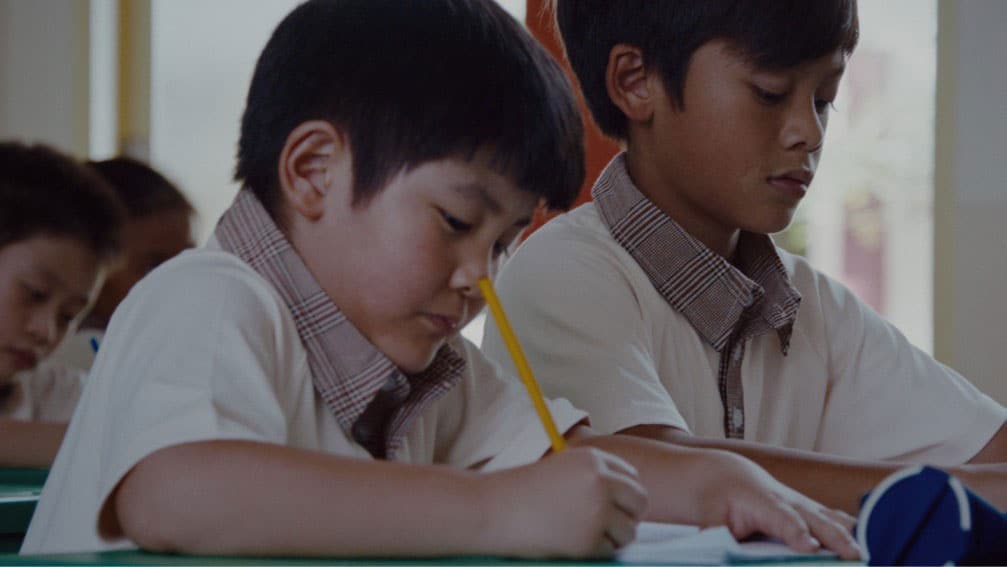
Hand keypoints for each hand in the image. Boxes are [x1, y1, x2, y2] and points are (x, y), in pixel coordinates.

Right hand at [482, 447, 648, 557]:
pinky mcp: (589, 540)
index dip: (624, 493)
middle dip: (628, 515)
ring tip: (585, 533)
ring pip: (630, 530)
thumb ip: (593, 477)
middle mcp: (601, 482)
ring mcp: (597, 511)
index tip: (611, 504)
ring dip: (614, 536)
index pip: (632, 477)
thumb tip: (629, 500)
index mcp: (594, 460)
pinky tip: (572, 543)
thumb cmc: (524, 491)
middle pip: (639, 501)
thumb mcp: (562, 469)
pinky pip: (609, 550)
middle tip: (608, 524)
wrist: (494, 510)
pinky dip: (596, 551)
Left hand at [707, 455, 860, 559]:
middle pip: (816, 520)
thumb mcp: (708, 514)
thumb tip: (712, 549)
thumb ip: (715, 533)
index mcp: (762, 501)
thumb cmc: (717, 497)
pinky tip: (873, 546)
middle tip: (855, 556)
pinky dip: (854, 532)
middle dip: (836, 539)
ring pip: (832, 519)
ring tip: (870, 554)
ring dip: (852, 536)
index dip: (797, 533)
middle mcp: (788, 501)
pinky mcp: (811, 512)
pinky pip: (836, 521)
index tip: (810, 548)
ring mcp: (803, 505)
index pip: (783, 519)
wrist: (728, 476)